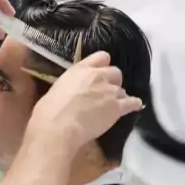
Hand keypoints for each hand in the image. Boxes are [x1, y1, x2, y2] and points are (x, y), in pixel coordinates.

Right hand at [27, 51, 142, 151]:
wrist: (58, 127)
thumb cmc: (49, 111)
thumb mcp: (57, 88)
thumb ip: (71, 85)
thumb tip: (72, 92)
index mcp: (81, 69)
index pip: (102, 57)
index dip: (103, 65)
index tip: (100, 73)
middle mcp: (98, 76)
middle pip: (116, 72)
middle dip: (113, 81)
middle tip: (106, 92)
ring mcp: (110, 91)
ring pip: (122, 90)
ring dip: (118, 96)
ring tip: (113, 106)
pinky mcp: (117, 107)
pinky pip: (132, 103)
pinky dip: (134, 105)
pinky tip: (134, 106)